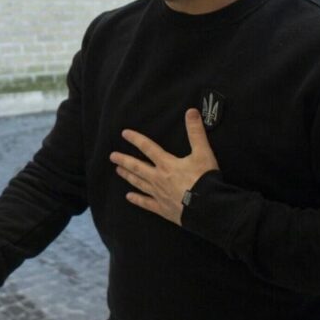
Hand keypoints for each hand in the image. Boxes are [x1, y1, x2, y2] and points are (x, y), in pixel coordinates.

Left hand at [108, 108, 218, 225]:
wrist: (207, 207)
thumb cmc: (205, 180)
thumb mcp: (203, 153)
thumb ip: (196, 132)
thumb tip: (191, 112)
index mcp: (167, 164)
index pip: (148, 148)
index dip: (136, 139)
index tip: (124, 134)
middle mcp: (158, 178)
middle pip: (137, 167)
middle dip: (124, 160)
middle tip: (112, 156)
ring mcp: (159, 194)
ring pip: (139, 183)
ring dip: (128, 176)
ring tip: (118, 171)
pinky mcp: (163, 208)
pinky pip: (146, 203)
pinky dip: (137, 200)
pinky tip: (129, 197)